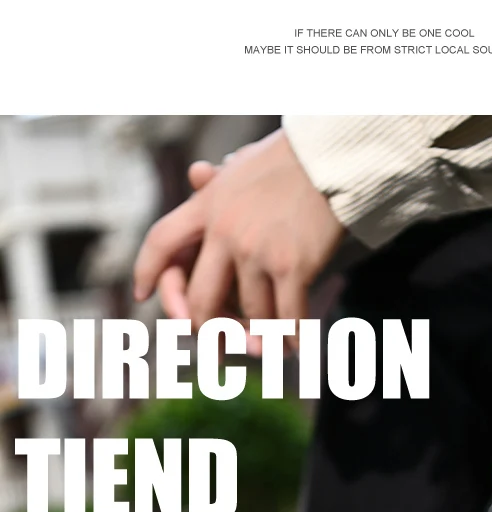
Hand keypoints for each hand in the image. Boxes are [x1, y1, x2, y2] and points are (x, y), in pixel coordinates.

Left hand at [134, 129, 344, 346]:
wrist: (330, 159)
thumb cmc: (290, 161)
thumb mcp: (243, 164)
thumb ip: (218, 180)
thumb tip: (196, 174)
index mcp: (206, 206)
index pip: (161, 242)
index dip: (149, 272)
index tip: (141, 295)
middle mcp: (224, 231)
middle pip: (201, 300)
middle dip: (209, 332)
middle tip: (217, 352)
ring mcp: (256, 251)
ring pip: (251, 313)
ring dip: (263, 336)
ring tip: (271, 350)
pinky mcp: (290, 265)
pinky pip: (287, 317)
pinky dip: (292, 337)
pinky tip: (296, 347)